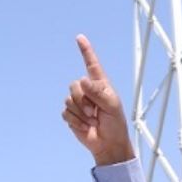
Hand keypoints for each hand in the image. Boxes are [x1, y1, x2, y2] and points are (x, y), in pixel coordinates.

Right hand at [61, 35, 134, 165]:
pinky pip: (65, 113)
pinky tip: (85, 127)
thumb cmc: (115, 124)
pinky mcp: (71, 115)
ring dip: (80, 113)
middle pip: (74, 85)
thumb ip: (98, 92)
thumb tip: (82, 81)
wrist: (108, 144)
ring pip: (69, 100)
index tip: (80, 37)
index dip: (86, 51)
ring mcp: (78, 103)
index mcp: (100, 85)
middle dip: (83, 100)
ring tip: (92, 121)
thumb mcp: (112, 106)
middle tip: (94, 113)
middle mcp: (87, 91)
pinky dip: (76, 122)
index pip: (91, 64)